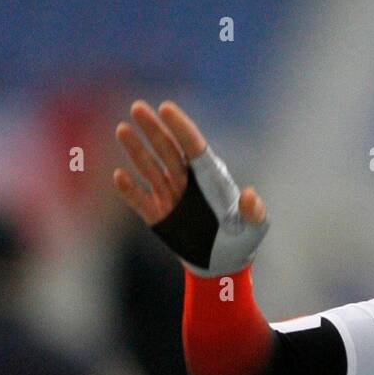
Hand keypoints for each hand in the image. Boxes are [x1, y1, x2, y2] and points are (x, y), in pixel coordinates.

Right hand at [112, 99, 267, 273]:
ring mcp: (170, 197)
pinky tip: (119, 176)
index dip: (180, 127)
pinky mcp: (158, 216)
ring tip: (123, 129)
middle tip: (138, 107)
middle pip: (168, 149)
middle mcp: (187, 182)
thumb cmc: (242, 242)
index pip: (194, 147)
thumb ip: (254, 212)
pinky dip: (129, 190)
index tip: (166, 108)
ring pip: (150, 168)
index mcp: (210, 178)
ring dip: (136, 150)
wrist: (223, 266)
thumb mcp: (254, 228)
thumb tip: (250, 196)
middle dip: (153, 129)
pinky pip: (140, 200)